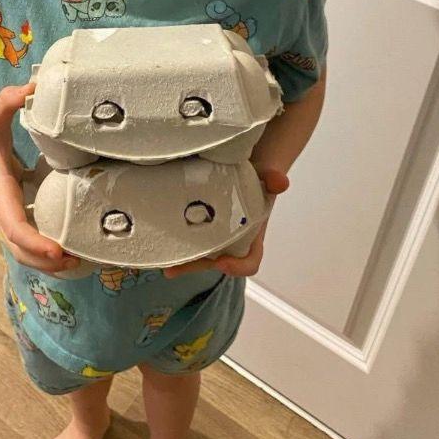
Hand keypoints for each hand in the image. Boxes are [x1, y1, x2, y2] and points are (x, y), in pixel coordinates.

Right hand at [0, 81, 78, 274]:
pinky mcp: (13, 215)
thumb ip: (9, 99)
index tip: (57, 249)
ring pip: (22, 251)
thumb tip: (33, 84)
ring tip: (79, 261)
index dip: (35, 241)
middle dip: (44, 261)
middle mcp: (1, 210)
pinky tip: (71, 250)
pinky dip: (45, 250)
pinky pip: (27, 240)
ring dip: (46, 262)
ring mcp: (6, 216)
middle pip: (19, 249)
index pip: (14, 226)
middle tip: (75, 260)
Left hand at [163, 166, 288, 278]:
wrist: (244, 171)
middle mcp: (233, 244)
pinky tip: (158, 245)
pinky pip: (189, 246)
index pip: (249, 263)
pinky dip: (175, 249)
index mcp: (251, 239)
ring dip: (183, 263)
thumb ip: (273, 178)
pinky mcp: (199, 232)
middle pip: (216, 264)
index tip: (222, 262)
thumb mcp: (265, 176)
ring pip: (200, 258)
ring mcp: (215, 240)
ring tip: (164, 264)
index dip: (237, 267)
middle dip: (197, 267)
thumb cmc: (256, 179)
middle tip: (176, 267)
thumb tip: (280, 182)